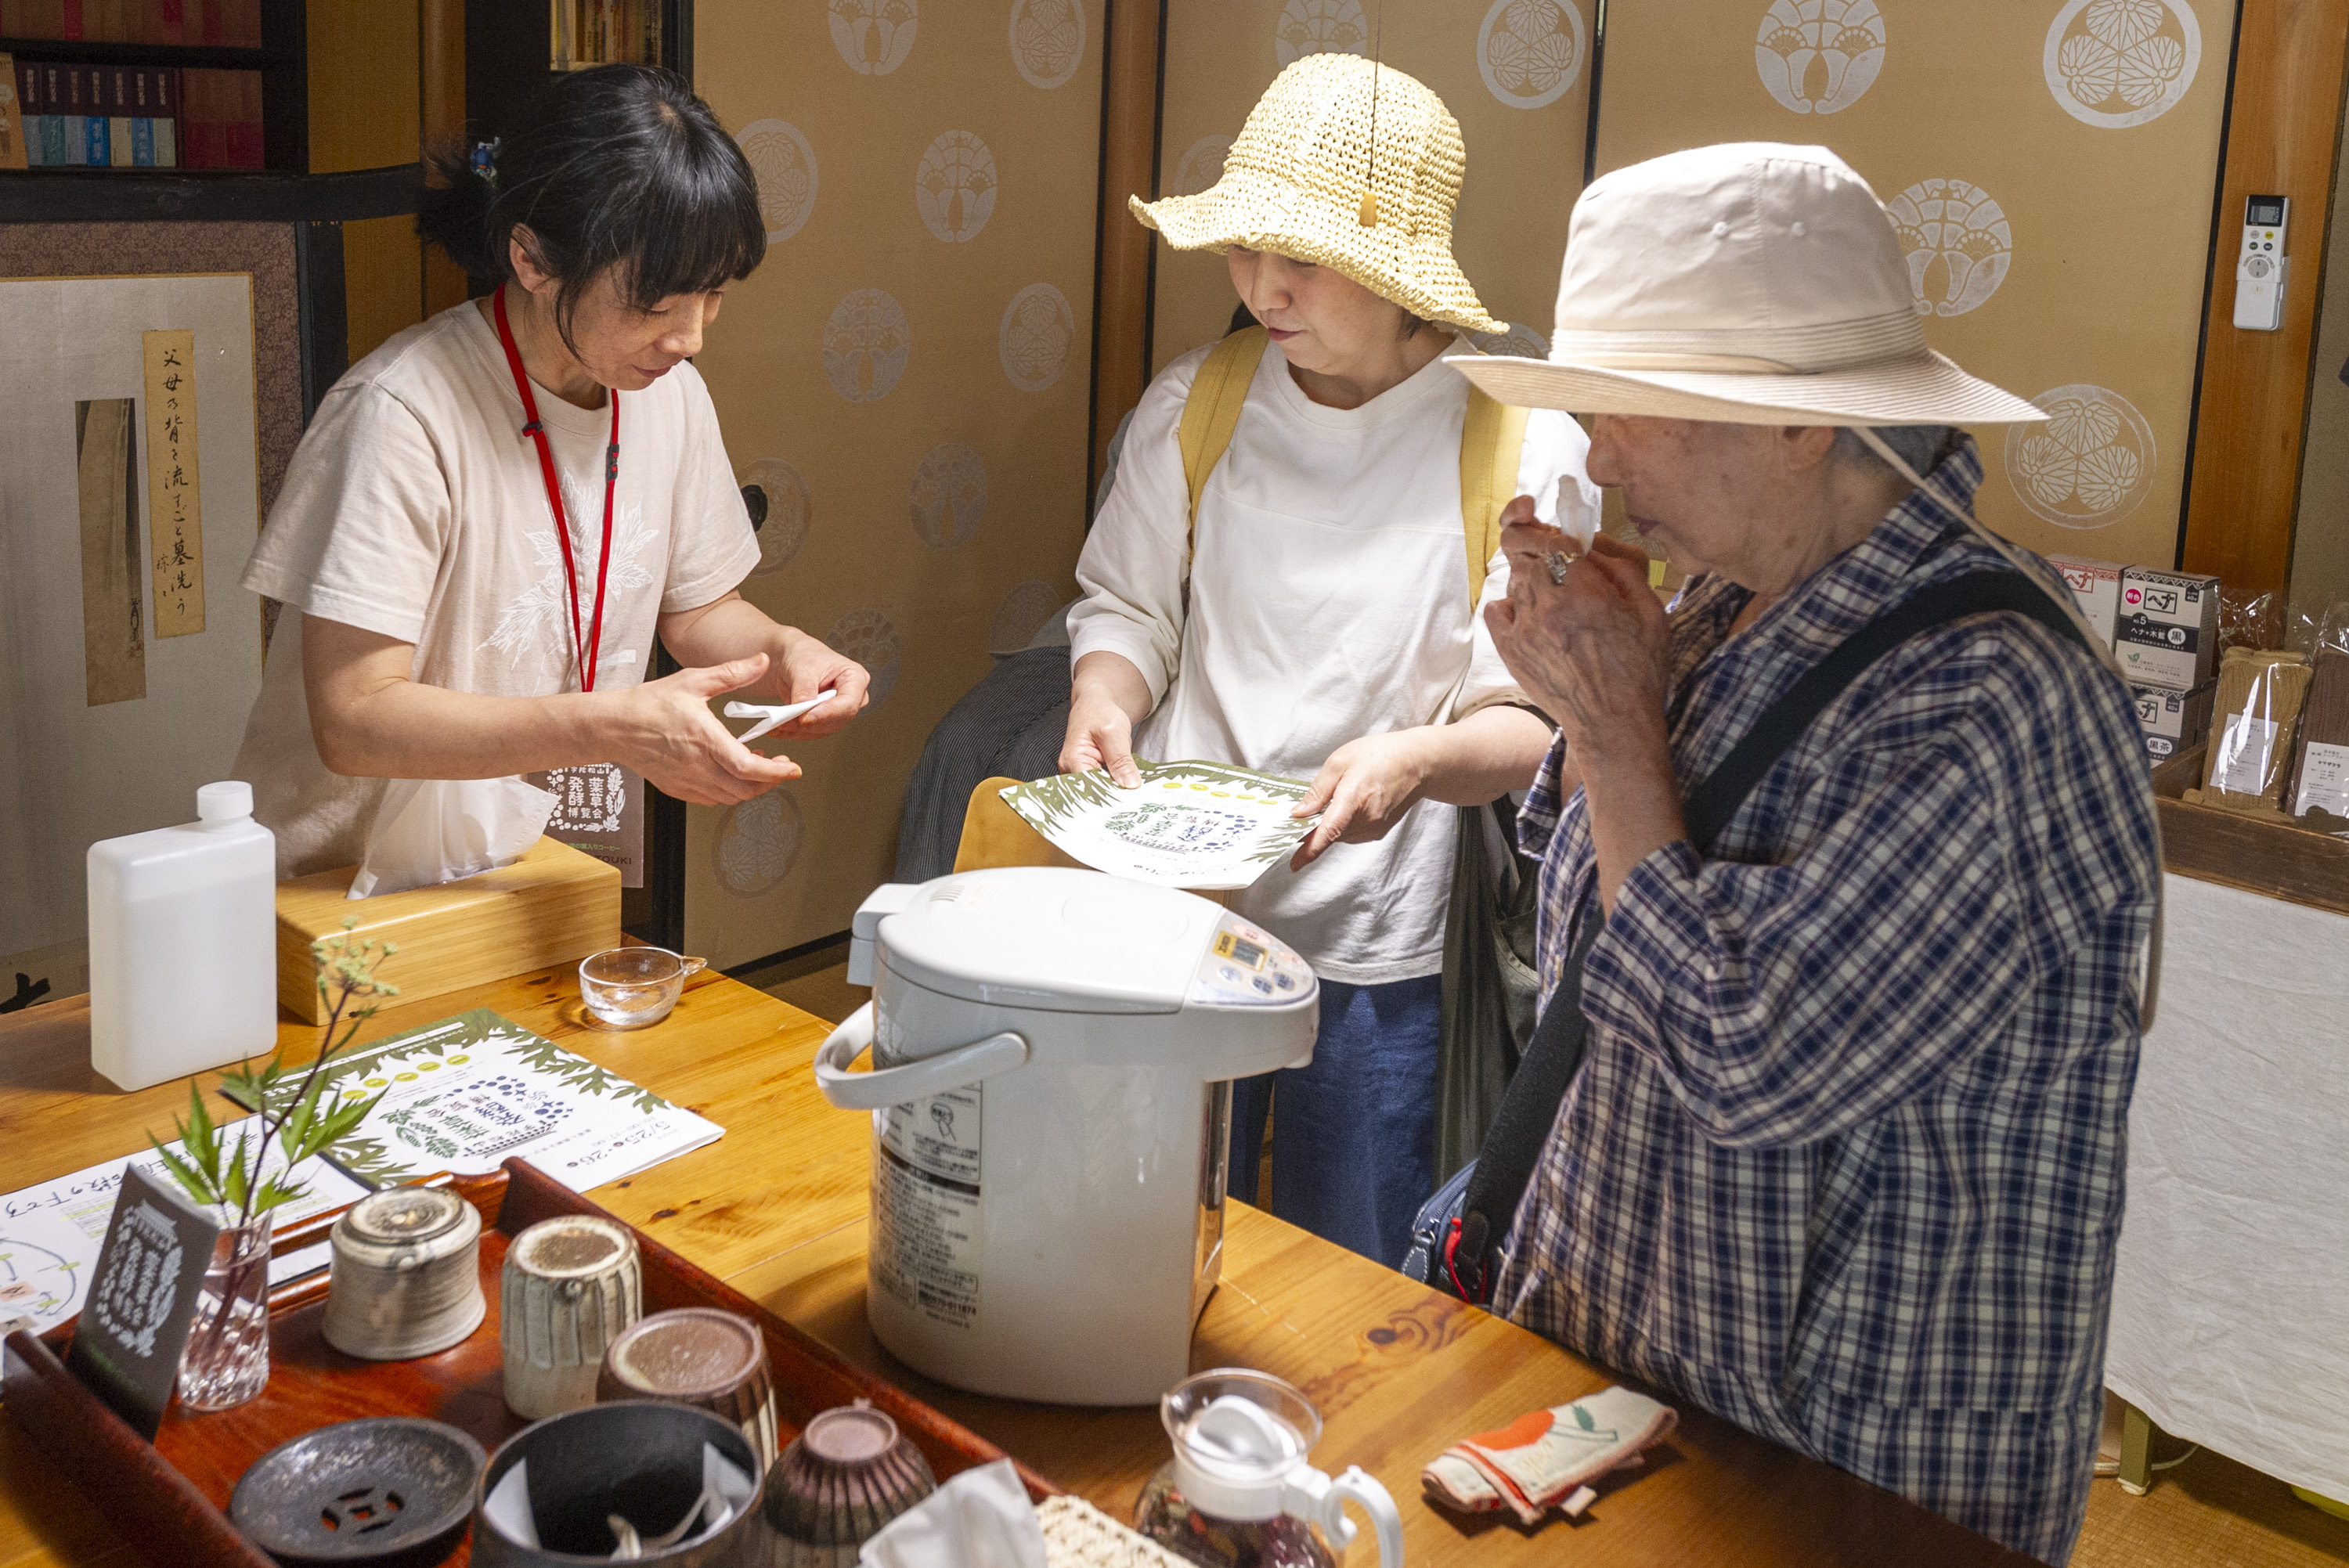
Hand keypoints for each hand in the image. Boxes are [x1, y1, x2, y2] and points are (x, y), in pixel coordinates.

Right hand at [601, 653, 802, 805]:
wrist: (614, 726)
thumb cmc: (649, 704)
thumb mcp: (694, 681)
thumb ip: (732, 673)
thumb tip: (761, 661)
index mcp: (704, 739)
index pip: (748, 768)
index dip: (775, 772)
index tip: (791, 767)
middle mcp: (697, 766)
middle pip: (745, 789)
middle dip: (770, 781)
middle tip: (780, 765)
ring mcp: (687, 781)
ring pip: (731, 798)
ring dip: (751, 786)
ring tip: (757, 764)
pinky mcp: (678, 788)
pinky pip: (713, 799)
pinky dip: (730, 791)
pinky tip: (732, 772)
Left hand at [742, 630, 870, 741]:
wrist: (793, 659)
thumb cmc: (804, 655)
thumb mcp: (803, 667)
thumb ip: (804, 688)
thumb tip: (802, 709)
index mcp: (855, 678)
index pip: (848, 703)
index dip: (827, 713)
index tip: (805, 717)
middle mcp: (852, 697)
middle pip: (836, 720)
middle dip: (809, 723)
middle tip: (785, 722)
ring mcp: (839, 711)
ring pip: (823, 729)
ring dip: (799, 730)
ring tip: (778, 724)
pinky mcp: (826, 720)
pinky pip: (812, 732)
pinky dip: (794, 732)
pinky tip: (779, 729)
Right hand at [1060, 688, 1142, 787]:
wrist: (1096, 705)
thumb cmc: (1098, 712)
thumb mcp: (1114, 732)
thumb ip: (1121, 759)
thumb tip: (1129, 783)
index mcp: (1073, 760)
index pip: (1091, 788)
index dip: (1110, 794)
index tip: (1129, 796)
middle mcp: (1071, 770)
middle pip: (1094, 792)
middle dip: (1115, 794)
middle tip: (1135, 794)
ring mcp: (1080, 773)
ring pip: (1101, 790)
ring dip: (1117, 790)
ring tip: (1132, 788)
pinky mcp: (1091, 773)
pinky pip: (1104, 784)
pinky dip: (1117, 784)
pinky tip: (1127, 783)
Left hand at [1288, 731, 1430, 870]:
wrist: (1415, 762)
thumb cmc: (1380, 756)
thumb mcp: (1340, 762)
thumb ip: (1318, 790)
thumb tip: (1299, 813)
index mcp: (1353, 798)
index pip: (1329, 831)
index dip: (1310, 850)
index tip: (1295, 863)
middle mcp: (1366, 819)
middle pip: (1330, 834)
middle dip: (1314, 828)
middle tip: (1306, 812)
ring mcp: (1374, 827)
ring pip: (1340, 835)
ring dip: (1330, 825)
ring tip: (1337, 798)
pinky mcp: (1379, 831)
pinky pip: (1352, 834)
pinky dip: (1344, 824)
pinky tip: (1350, 805)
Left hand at [1485, 521, 1670, 766]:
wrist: (1613, 726)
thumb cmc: (1640, 669)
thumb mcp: (1650, 610)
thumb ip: (1620, 567)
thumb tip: (1590, 543)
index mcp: (1586, 594)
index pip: (1550, 540)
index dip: (1543, 524)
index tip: (1544, 516)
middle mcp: (1548, 608)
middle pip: (1524, 553)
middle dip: (1535, 542)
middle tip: (1551, 545)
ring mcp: (1525, 630)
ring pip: (1514, 579)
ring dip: (1531, 573)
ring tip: (1558, 591)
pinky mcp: (1511, 651)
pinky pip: (1497, 609)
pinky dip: (1510, 602)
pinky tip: (1531, 610)